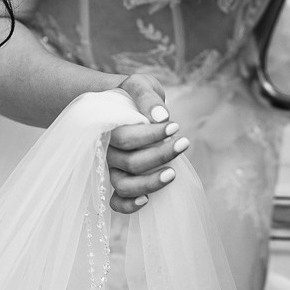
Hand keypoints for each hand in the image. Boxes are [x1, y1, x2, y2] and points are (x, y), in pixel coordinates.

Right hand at [106, 73, 189, 214]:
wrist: (125, 103)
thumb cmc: (133, 94)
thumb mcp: (139, 84)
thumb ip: (146, 97)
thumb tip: (161, 117)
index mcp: (106, 127)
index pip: (125, 138)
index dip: (151, 135)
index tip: (175, 126)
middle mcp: (105, 151)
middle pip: (129, 162)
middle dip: (160, 155)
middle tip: (184, 142)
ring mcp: (111, 168)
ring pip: (123, 185)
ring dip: (149, 183)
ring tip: (173, 173)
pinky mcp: (118, 181)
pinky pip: (116, 202)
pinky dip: (128, 206)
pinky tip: (147, 200)